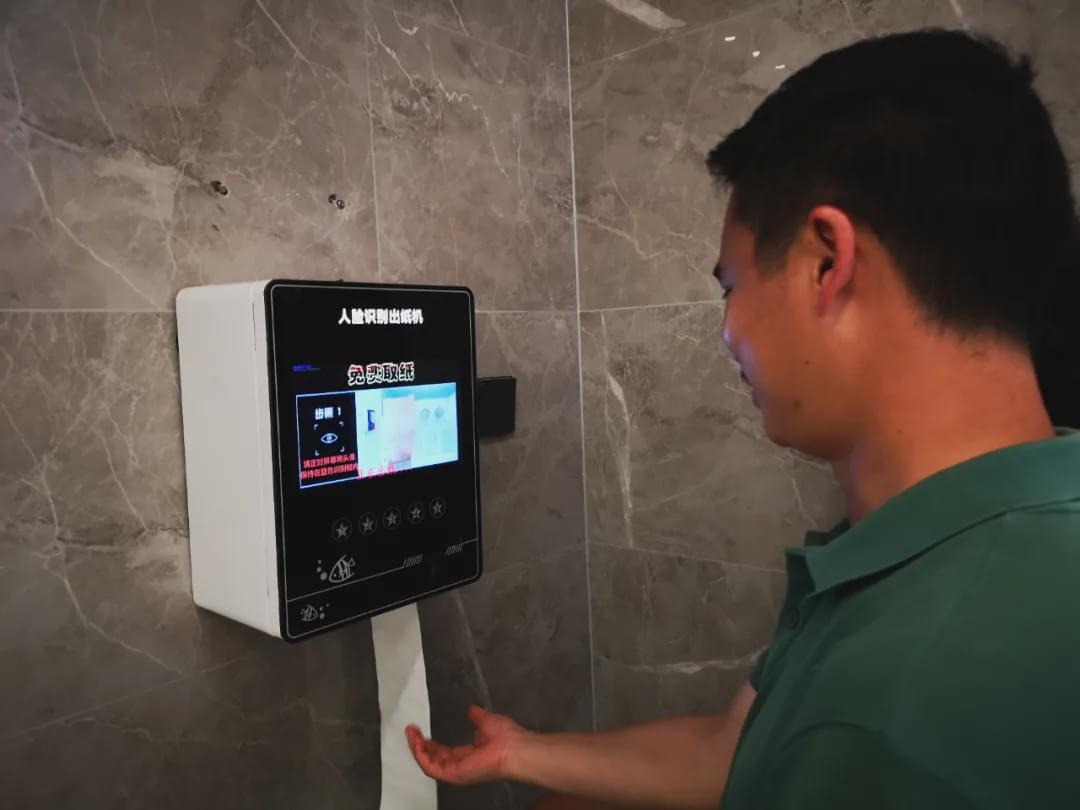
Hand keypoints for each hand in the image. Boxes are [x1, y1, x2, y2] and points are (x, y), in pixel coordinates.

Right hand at [406, 705, 528, 784]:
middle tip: (411, 730)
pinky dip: (421, 754)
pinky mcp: (452, 774)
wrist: (513, 748)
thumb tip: (471, 710)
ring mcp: (456, 771)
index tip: (422, 731)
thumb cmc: (505, 736)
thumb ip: (476, 717)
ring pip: (429, 763)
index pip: (445, 752)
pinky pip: (430, 767)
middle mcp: (461, 765)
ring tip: (410, 732)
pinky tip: (416, 740)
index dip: (432, 743)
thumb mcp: (487, 721)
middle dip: (420, 745)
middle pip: (434, 759)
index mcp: (469, 755)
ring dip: (417, 748)